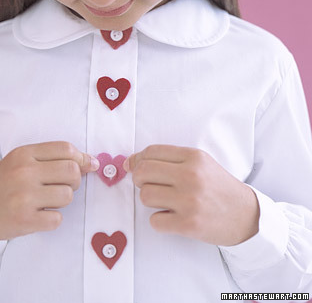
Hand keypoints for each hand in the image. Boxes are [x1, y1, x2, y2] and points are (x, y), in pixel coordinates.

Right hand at [0, 142, 98, 245]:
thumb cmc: (2, 185)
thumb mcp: (21, 162)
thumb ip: (52, 159)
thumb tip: (90, 162)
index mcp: (24, 154)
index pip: (66, 148)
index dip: (82, 157)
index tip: (88, 165)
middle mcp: (24, 172)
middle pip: (72, 170)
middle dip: (75, 180)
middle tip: (64, 185)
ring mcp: (24, 196)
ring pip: (68, 195)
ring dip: (63, 200)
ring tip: (47, 201)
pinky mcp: (24, 220)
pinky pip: (57, 219)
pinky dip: (53, 219)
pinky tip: (39, 215)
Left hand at [123, 144, 259, 245]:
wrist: (246, 215)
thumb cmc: (218, 188)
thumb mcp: (200, 164)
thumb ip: (169, 160)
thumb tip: (130, 162)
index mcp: (194, 157)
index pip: (151, 151)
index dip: (138, 159)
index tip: (135, 166)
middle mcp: (191, 176)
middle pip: (143, 172)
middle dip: (139, 179)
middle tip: (148, 185)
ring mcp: (189, 201)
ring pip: (145, 196)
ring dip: (150, 201)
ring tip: (166, 202)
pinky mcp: (188, 224)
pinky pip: (154, 221)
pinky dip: (159, 221)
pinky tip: (173, 217)